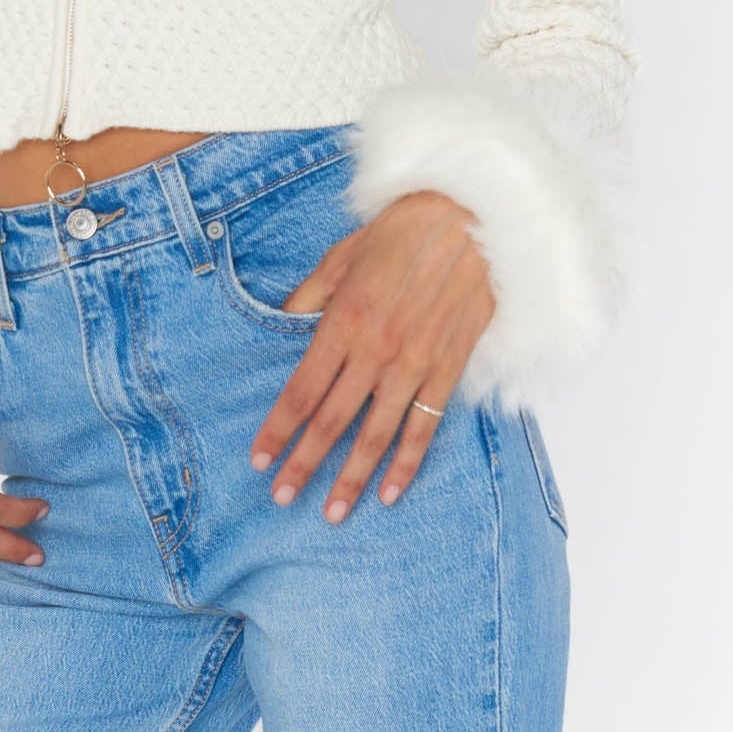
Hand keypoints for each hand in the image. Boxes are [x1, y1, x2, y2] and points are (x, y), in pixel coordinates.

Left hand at [249, 190, 494, 521]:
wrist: (473, 218)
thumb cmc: (403, 231)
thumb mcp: (342, 256)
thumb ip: (309, 297)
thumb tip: (281, 325)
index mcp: (344, 321)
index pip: (301, 391)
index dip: (278, 430)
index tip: (259, 459)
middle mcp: (375, 351)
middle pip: (332, 421)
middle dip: (304, 464)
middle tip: (281, 497)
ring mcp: (414, 364)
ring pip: (377, 435)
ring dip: (351, 477)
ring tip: (331, 512)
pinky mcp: (448, 369)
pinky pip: (425, 426)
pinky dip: (408, 463)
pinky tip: (390, 492)